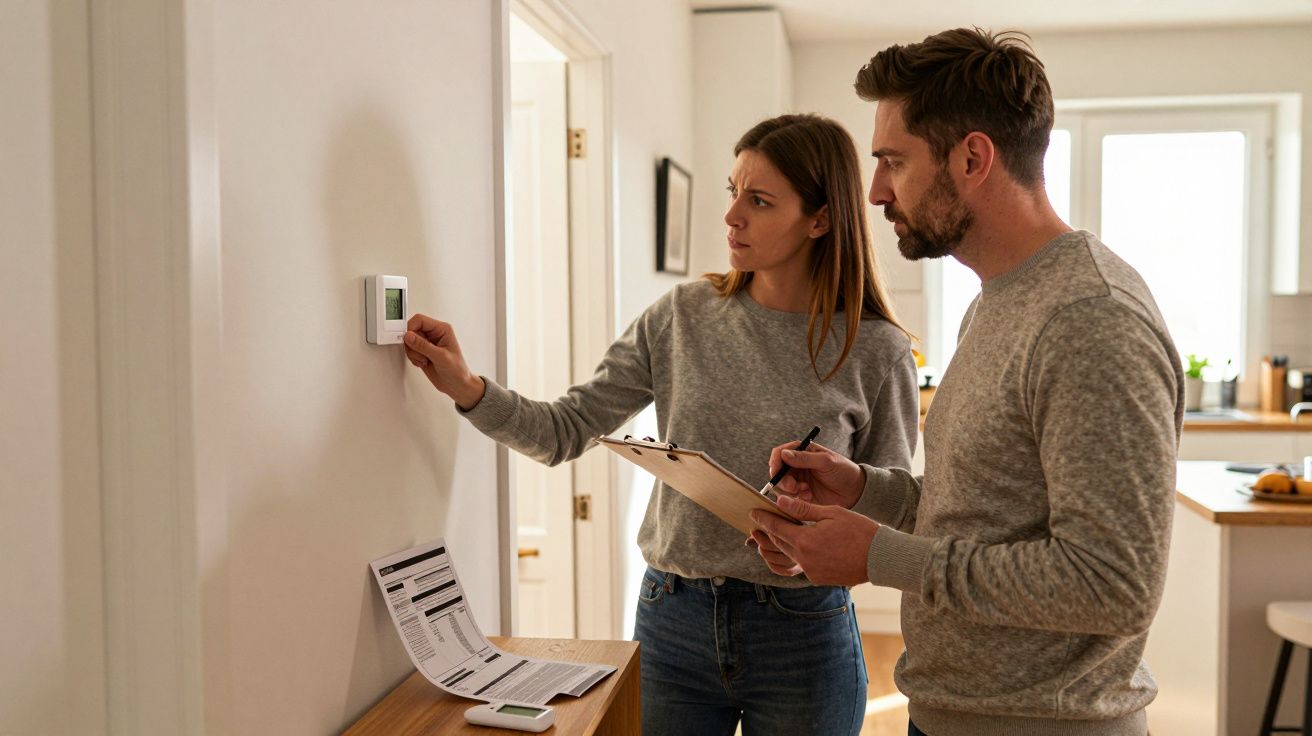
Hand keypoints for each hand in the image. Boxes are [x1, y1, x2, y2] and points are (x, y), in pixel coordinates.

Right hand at [403, 314, 485, 409]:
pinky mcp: (422, 352)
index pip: (420, 320)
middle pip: (412, 331)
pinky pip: (410, 351)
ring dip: (413, 353)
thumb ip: (423, 346)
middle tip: (420, 353)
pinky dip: (413, 358)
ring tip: (424, 360)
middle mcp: (434, 334)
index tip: (408, 339)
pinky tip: (423, 363)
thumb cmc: (457, 370)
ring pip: (409, 342)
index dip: (411, 328)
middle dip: (412, 344)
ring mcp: (427, 344)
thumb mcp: (441, 357)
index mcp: (442, 329)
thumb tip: (409, 336)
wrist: (457, 385)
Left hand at [748, 495, 878, 586]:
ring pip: (789, 555)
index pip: (776, 528)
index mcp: (805, 541)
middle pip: (779, 543)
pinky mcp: (819, 579)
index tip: (753, 512)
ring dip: (781, 544)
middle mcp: (805, 559)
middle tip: (759, 522)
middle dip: (768, 532)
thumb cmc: (860, 531)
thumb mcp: (831, 513)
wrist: (881, 558)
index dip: (763, 519)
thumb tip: (780, 502)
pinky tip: (799, 546)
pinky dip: (797, 554)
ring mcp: (811, 572)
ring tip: (774, 534)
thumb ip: (803, 509)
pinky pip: (801, 565)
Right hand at [767, 441, 864, 508]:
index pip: (780, 453)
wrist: (854, 492)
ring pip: (781, 486)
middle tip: (793, 487)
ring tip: (806, 491)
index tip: (776, 470)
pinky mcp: (799, 495)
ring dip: (790, 490)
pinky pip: (788, 498)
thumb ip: (805, 458)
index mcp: (802, 452)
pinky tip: (809, 497)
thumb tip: (784, 454)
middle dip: (782, 480)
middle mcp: (796, 466)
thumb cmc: (843, 471)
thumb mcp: (827, 461)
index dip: (775, 461)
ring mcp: (797, 481)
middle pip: (777, 472)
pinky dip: (796, 499)